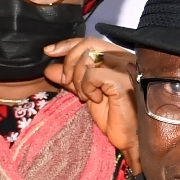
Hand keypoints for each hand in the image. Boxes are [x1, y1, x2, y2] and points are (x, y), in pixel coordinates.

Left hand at [45, 37, 139, 173]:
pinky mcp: (121, 80)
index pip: (89, 42)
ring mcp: (124, 68)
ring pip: (88, 59)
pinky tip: (96, 99)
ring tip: (86, 96)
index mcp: (117, 59)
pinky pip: (93, 75)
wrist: (130, 137)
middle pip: (87, 46)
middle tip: (66, 82)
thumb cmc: (114, 117)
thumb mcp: (87, 94)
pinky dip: (87, 87)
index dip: (67, 44)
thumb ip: (70, 79)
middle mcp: (123, 58)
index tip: (49, 51)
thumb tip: (50, 68)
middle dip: (69, 62)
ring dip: (78, 79)